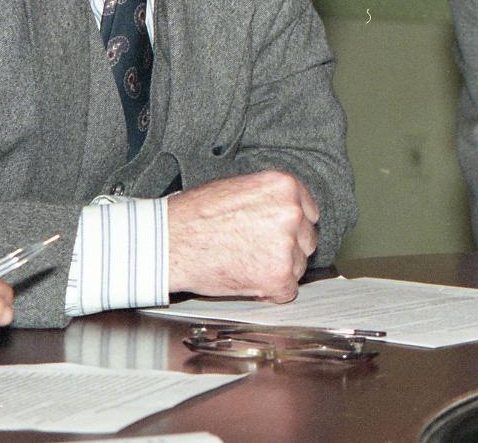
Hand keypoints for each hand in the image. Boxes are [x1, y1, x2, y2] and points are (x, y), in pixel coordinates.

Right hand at [167, 170, 318, 301]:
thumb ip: (270, 201)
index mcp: (285, 187)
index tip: (276, 236)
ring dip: (278, 270)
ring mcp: (287, 244)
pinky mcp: (278, 274)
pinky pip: (287, 291)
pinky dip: (270, 292)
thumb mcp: (239, 188)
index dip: (291, 228)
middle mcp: (292, 212)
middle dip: (287, 250)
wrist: (169, 241)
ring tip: (244, 263)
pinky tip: (248, 280)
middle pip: (306, 240)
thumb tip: (287, 215)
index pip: (308, 213)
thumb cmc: (195, 216)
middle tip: (255, 252)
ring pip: (298, 266)